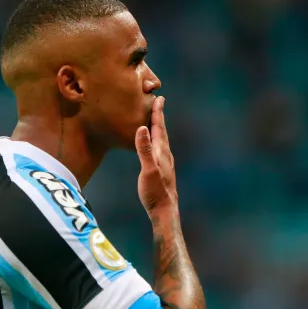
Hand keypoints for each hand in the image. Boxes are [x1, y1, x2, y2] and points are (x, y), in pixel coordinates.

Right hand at [135, 96, 177, 214]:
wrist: (165, 210)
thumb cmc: (155, 192)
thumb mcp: (147, 170)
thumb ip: (144, 150)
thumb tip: (141, 128)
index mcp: (161, 152)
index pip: (159, 128)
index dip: (158, 113)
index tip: (159, 98)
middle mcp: (165, 155)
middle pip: (162, 131)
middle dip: (159, 117)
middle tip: (158, 103)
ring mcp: (165, 163)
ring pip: (162, 140)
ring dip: (158, 128)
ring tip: (156, 120)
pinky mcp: (163, 170)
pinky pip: (160, 149)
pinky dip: (157, 141)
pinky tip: (155, 146)